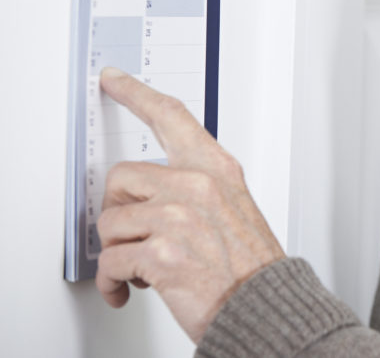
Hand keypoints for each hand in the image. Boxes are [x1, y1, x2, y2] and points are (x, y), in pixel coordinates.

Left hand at [95, 68, 284, 343]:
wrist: (263, 306)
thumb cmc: (248, 266)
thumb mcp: (233, 208)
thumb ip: (194, 188)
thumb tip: (148, 192)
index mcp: (216, 169)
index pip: (171, 117)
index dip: (136, 95)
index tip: (114, 81)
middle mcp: (197, 185)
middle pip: (121, 177)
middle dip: (120, 211)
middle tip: (136, 234)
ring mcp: (178, 216)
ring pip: (109, 222)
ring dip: (118, 252)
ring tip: (141, 267)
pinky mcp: (161, 251)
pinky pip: (109, 261)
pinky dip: (113, 282)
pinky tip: (130, 287)